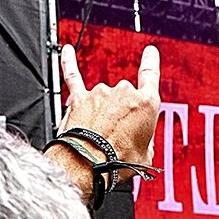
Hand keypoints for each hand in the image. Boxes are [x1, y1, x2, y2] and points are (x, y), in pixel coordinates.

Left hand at [55, 42, 160, 188]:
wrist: (89, 165)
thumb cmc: (117, 162)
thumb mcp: (145, 156)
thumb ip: (143, 139)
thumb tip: (136, 139)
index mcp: (146, 104)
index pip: (150, 75)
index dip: (150, 62)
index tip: (149, 53)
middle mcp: (124, 92)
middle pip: (125, 96)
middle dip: (122, 115)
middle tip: (118, 138)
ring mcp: (100, 93)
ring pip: (103, 97)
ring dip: (102, 113)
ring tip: (99, 136)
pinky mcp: (79, 98)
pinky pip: (73, 77)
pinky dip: (68, 63)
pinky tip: (67, 52)